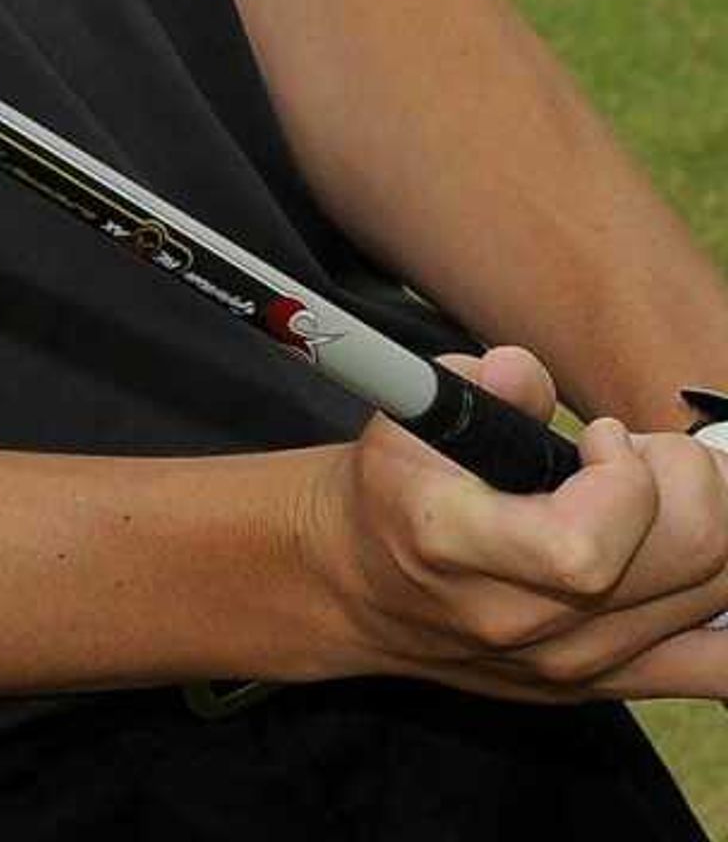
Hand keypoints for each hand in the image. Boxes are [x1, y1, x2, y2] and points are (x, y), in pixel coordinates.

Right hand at [295, 346, 727, 698]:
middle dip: (688, 474)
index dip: (623, 475)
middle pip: (690, 554)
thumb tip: (522, 372)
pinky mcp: (611, 684)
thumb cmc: (394, 493)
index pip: (588, 545)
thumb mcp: (403, 420)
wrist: (365, 588)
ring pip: (722, 593)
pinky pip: (723, 663)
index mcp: (457, 549)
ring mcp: (576, 663)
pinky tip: (691, 557)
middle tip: (636, 451)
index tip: (598, 437)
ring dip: (710, 518)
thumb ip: (472, 383)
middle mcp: (524, 620)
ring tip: (652, 493)